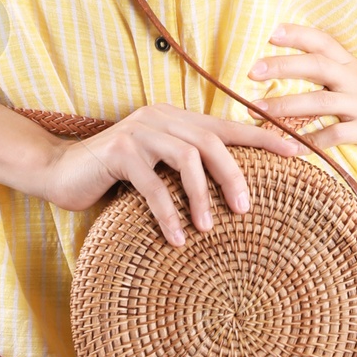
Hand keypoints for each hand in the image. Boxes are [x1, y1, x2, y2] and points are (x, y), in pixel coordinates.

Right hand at [35, 104, 307, 245]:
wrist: (59, 171)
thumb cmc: (114, 176)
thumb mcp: (156, 169)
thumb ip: (186, 169)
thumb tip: (236, 193)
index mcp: (176, 119)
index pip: (227, 126)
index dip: (263, 138)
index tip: (297, 153)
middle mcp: (161, 118)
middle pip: (212, 140)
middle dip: (234, 173)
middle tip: (246, 208)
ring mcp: (139, 132)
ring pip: (186, 157)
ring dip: (201, 195)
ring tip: (208, 228)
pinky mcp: (118, 153)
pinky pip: (151, 185)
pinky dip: (167, 213)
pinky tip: (175, 238)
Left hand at [246, 24, 356, 182]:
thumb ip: (330, 74)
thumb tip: (286, 68)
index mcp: (352, 66)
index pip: (323, 41)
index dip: (298, 34)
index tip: (270, 32)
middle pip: (317, 66)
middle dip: (283, 67)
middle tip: (252, 72)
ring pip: (320, 101)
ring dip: (286, 106)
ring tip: (258, 111)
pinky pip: (336, 135)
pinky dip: (311, 141)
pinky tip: (290, 147)